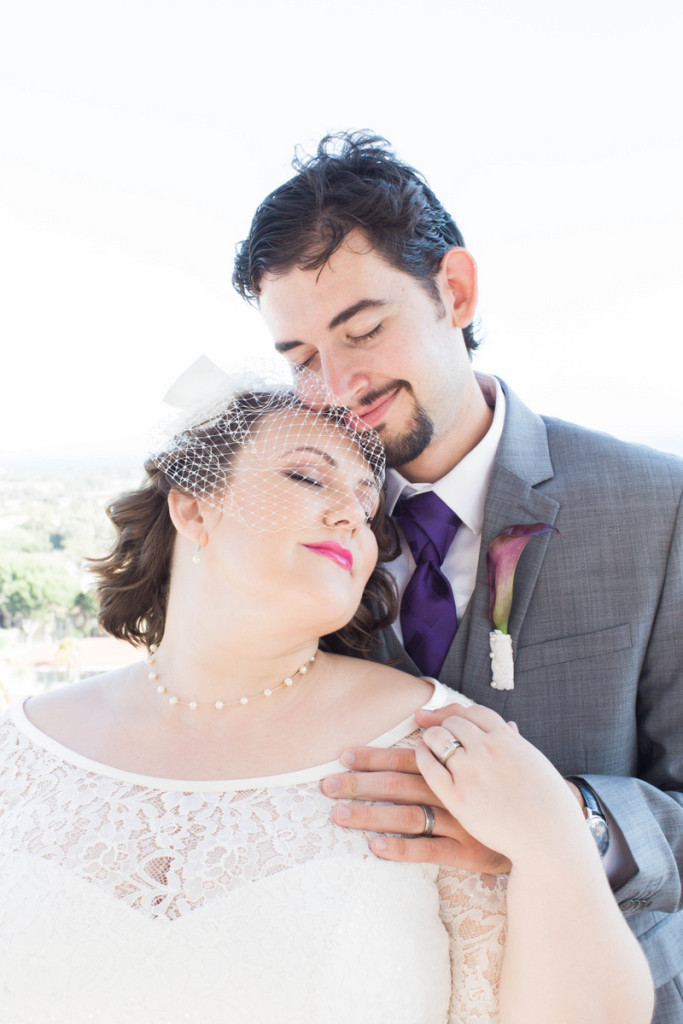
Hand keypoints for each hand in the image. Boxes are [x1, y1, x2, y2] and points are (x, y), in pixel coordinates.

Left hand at [321, 705, 511, 872]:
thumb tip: (434, 710)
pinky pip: (429, 850)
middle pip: (399, 782)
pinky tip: (374, 848)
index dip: (374, 755)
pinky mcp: (467, 851)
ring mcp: (458, 821)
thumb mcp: (495, 753)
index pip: (407, 756)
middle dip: (360, 782)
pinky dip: (401, 848)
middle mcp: (452, 790)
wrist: (551, 826)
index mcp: (454, 767)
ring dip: (370, 814)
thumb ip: (468, 731)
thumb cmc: (515, 787)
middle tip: (326, 785)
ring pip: (407, 815)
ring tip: (338, 814)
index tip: (343, 755)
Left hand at [418, 703, 584, 865]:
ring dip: (431, 737)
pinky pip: (430, 768)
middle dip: (444, 725)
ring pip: (438, 739)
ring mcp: (471, 772)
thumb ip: (516, 744)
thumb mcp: (536, 764)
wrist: (549, 839)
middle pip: (454, 723)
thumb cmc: (549, 805)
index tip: (452, 721)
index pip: (475, 712)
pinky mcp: (458, 798)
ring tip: (428, 743)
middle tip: (437, 732)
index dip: (461, 715)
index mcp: (507, 740)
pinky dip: (422, 757)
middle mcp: (487, 750)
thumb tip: (510, 726)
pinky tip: (422, 757)